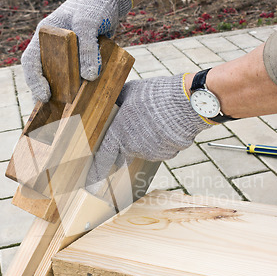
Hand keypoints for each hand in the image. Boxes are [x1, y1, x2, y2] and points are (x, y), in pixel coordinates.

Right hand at [21, 0, 131, 102]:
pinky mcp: (81, 58)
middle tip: (56, 111)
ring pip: (60, 78)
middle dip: (47, 93)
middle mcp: (53, 46)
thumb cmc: (95, 5)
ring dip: (64, 94)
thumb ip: (88, 48)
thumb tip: (90, 76)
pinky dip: (79, 88)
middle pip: (44, 74)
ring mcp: (67, 53)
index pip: (31, 62)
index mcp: (46, 35)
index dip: (34, 81)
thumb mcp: (89, 23)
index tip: (45, 96)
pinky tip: (86, 100)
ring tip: (69, 111)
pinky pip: (77, 76)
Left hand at [86, 74, 209, 189]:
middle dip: (125, 147)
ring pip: (143, 150)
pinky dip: (160, 142)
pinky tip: (166, 126)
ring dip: (145, 140)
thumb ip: (118, 102)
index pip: (103, 157)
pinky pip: (159, 150)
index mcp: (118, 133)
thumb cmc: (154, 95)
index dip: (96, 172)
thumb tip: (113, 103)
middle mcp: (132, 147)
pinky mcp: (166, 154)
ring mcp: (150, 153)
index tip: (91, 183)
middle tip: (133, 131)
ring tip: (155, 120)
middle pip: (124, 153)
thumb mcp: (129, 92)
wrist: (184, 104)